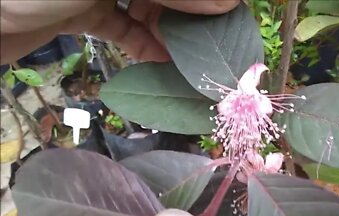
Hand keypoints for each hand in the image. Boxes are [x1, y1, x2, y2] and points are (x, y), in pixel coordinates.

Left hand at [0, 0, 239, 63]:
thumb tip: (223, 3)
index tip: (229, 14)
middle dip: (189, 12)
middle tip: (211, 41)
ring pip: (147, 6)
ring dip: (168, 30)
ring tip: (188, 56)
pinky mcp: (83, 11)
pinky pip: (122, 26)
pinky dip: (142, 44)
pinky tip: (161, 61)